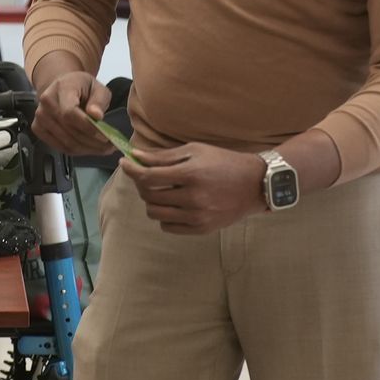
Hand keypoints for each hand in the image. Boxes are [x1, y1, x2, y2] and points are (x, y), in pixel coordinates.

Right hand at [32, 71, 114, 156]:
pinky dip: (77, 151)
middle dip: (92, 142)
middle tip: (110, 147)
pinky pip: (60, 147)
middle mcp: (46, 103)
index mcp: (61, 88)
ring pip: (65, 143)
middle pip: (68, 131)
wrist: (62, 86)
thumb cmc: (81, 87)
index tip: (105, 136)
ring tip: (104, 149)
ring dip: (87, 149)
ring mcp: (40, 117)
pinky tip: (90, 149)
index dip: (87, 128)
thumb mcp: (97, 87)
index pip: (70, 113)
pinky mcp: (38, 129)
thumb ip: (99, 100)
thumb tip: (96, 115)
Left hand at [121, 143, 266, 236]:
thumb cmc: (224, 162)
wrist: (255, 184)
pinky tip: (173, 204)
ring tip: (160, 191)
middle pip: (149, 196)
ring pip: (155, 213)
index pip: (148, 176)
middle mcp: (193, 198)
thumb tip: (136, 156)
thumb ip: (164, 156)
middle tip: (146, 176)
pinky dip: (164, 216)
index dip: (132, 170)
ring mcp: (197, 216)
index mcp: (191, 174)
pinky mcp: (202, 229)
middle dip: (142, 185)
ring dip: (151, 201)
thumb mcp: (195, 151)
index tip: (125, 163)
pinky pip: (169, 227)